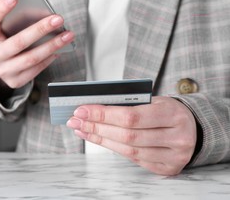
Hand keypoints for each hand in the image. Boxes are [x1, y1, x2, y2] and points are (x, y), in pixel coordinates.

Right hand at [0, 0, 74, 88]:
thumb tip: (36, 4)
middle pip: (18, 42)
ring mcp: (3, 70)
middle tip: (57, 19)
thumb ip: (14, 17)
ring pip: (31, 58)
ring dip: (52, 45)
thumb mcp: (4, 29)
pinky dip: (49, 58)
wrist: (3, 66)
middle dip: (40, 29)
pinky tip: (59, 49)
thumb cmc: (7, 40)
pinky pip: (36, 69)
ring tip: (67, 35)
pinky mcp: (15, 81)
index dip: (0, 9)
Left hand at [66, 96, 196, 175]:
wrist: (193, 127)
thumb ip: (128, 103)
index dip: (103, 114)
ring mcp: (173, 156)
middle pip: (127, 135)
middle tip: (75, 120)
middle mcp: (177, 137)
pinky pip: (133, 159)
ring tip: (82, 129)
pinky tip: (99, 138)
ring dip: (100, 138)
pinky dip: (113, 148)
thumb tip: (92, 107)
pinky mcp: (167, 168)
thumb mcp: (154, 100)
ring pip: (128, 150)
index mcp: (173, 114)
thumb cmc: (167, 110)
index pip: (131, 116)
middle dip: (96, 127)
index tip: (81, 110)